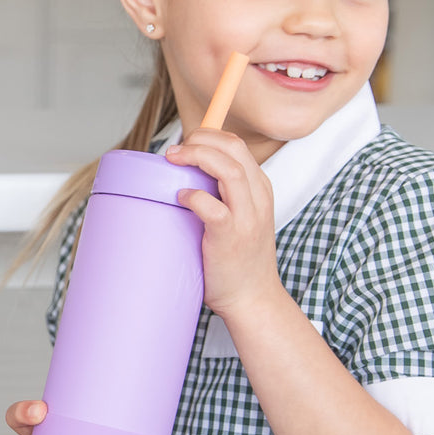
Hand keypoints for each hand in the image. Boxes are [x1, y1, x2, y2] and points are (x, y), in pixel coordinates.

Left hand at [166, 129, 280, 319]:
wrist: (253, 298)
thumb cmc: (240, 260)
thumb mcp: (243, 218)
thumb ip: (224, 196)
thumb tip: (184, 178)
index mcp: (260, 189)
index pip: (237, 145)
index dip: (208, 135)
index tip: (186, 143)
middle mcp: (257, 198)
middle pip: (233, 148)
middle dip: (200, 139)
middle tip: (174, 151)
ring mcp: (247, 217)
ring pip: (228, 169)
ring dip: (197, 158)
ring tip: (173, 162)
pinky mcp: (231, 236)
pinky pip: (213, 207)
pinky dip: (193, 196)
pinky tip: (180, 197)